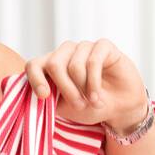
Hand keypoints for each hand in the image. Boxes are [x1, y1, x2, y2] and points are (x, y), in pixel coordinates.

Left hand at [24, 39, 147, 129]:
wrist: (120, 108)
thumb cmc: (90, 107)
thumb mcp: (66, 108)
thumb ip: (50, 99)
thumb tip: (38, 94)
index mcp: (51, 66)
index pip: (34, 65)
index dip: (35, 79)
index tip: (44, 96)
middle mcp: (65, 53)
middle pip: (54, 64)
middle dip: (66, 89)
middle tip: (78, 105)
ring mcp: (84, 47)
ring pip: (74, 65)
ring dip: (83, 89)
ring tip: (92, 102)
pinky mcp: (103, 46)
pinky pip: (93, 62)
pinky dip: (94, 84)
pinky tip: (98, 96)